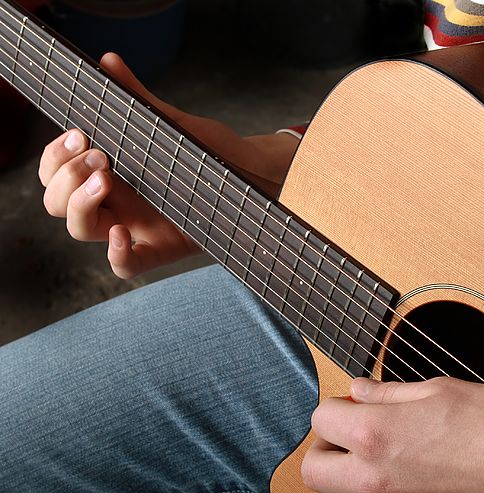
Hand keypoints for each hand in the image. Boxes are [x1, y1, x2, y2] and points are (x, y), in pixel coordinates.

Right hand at [37, 52, 297, 277]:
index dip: (55, 157)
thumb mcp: (174, 125)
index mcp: (108, 170)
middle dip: (65, 178)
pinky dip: (117, 254)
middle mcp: (114, 200)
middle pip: (57, 201)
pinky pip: (125, 264)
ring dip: (80, 205)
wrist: (255, 177)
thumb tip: (109, 62)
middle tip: (98, 157)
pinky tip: (122, 233)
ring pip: (80, 228)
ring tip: (104, 181)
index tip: (78, 136)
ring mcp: (134, 226)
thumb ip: (138, 99)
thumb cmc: (210, 153)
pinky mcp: (160, 248)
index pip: (56, 170)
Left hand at [302, 377, 483, 492]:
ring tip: (369, 476)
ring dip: (343, 491)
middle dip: (325, 451)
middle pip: (314, 472)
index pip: (321, 419)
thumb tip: (359, 391)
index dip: (336, 408)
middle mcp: (375, 479)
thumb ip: (391, 393)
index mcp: (376, 433)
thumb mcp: (442, 389)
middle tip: (348, 443)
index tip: (353, 409)